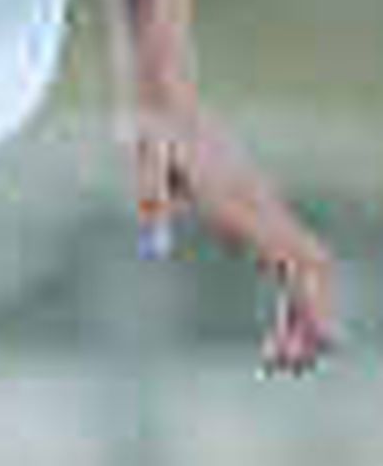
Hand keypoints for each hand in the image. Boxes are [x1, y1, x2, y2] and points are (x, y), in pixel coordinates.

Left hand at [124, 94, 340, 373]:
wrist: (161, 99)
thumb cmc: (150, 131)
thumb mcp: (141, 159)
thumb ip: (149, 196)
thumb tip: (153, 247)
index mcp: (244, 207)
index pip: (299, 263)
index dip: (314, 302)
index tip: (324, 344)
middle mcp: (264, 211)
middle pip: (312, 273)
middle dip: (312, 320)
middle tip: (282, 366)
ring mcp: (264, 212)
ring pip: (306, 272)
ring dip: (303, 317)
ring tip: (278, 361)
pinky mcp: (253, 215)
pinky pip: (288, 266)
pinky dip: (290, 302)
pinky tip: (273, 333)